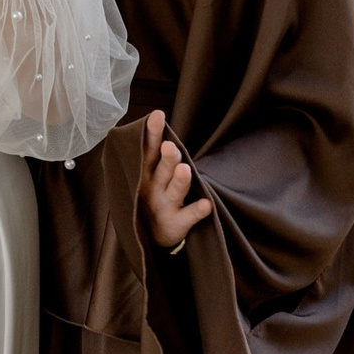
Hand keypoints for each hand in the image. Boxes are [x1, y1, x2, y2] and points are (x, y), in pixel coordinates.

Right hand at [140, 110, 213, 249]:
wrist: (150, 237)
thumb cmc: (153, 196)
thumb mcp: (149, 176)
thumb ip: (154, 154)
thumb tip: (157, 118)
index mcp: (146, 173)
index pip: (148, 149)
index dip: (152, 133)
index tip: (158, 115)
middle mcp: (153, 187)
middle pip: (162, 169)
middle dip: (167, 158)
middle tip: (170, 147)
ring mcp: (164, 206)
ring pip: (174, 191)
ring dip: (180, 181)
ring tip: (185, 170)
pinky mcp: (176, 223)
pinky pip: (188, 216)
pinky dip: (197, 211)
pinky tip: (206, 205)